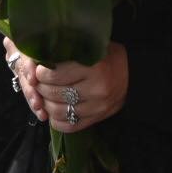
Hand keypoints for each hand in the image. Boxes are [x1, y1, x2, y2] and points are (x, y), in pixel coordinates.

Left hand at [5, 37, 127, 133]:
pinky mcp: (97, 120)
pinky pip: (70, 126)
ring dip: (45, 104)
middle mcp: (96, 89)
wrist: (135, 76)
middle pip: (54, 94)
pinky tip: (53, 111)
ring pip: (58, 112)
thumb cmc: (108, 56)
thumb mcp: (92, 46)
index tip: (38, 68)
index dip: (40, 72)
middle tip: (36, 81)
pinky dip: (56, 121)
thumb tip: (38, 56)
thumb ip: (69, 50)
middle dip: (39, 88)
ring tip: (43, 95)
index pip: (54, 75)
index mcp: (94, 67)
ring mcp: (97, 108)